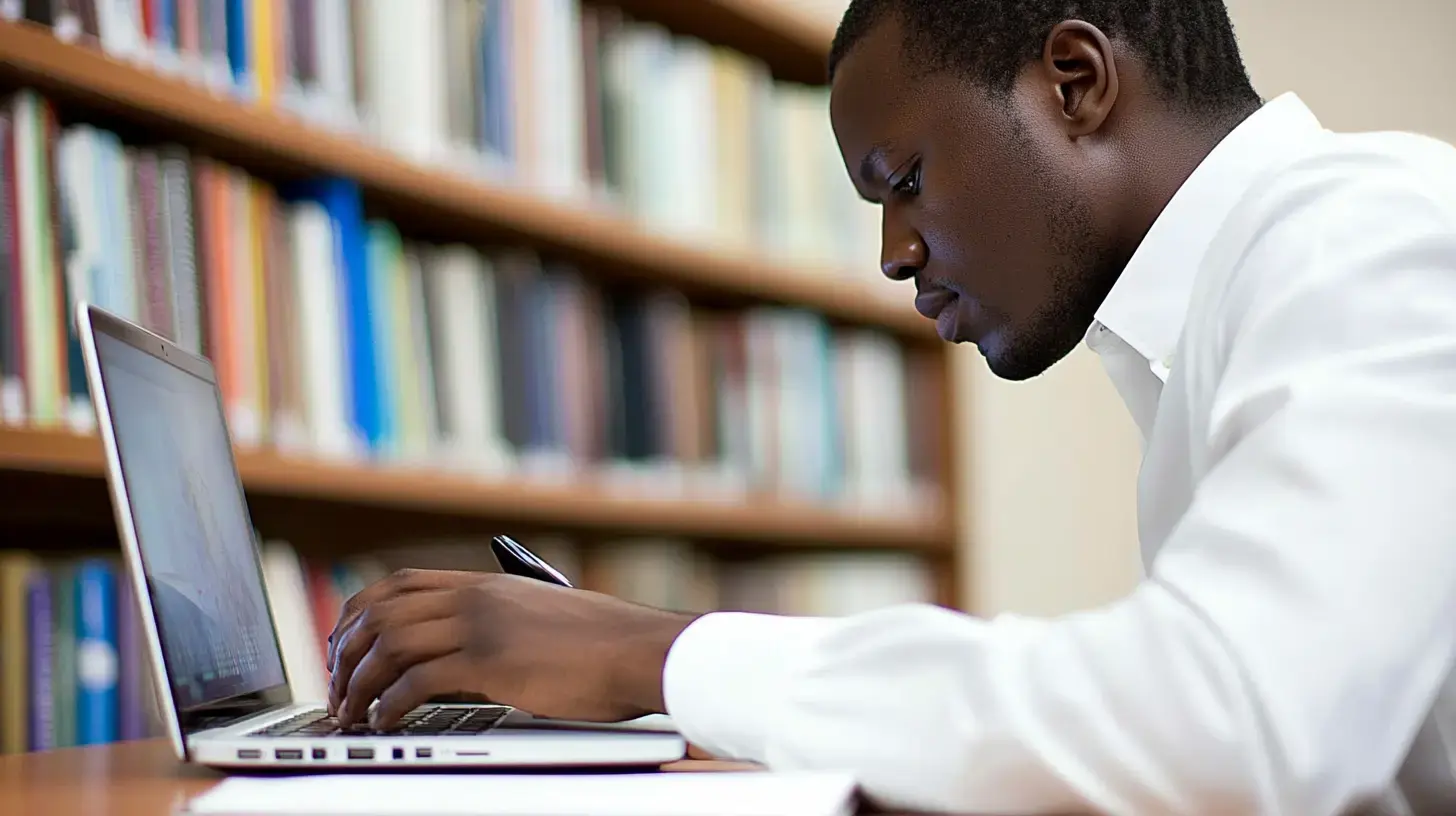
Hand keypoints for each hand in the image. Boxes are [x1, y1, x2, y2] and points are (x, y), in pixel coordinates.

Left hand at [325, 569, 695, 729]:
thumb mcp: (541, 617)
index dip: (360, 613)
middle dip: (346, 653)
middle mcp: (476, 597)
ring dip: (359, 683)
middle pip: (382, 611)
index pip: (400, 584)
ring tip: (350, 713)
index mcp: (486, 583)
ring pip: (390, 643)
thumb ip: (500, 622)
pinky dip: (389, 703)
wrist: (638, 650)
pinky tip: (384, 721)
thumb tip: (468, 653)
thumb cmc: (604, 643)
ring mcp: (481, 626)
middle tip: (336, 689)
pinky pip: (417, 679)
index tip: (344, 647)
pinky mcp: (491, 661)